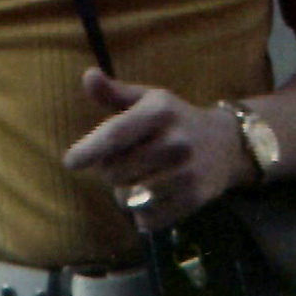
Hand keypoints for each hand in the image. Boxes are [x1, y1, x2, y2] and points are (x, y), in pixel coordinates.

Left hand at [61, 68, 250, 230]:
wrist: (224, 144)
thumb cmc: (174, 119)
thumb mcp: (148, 99)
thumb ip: (114, 92)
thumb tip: (88, 76)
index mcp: (160, 110)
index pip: (116, 134)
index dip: (89, 149)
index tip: (70, 162)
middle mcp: (175, 141)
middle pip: (115, 172)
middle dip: (109, 171)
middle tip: (125, 161)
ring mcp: (186, 172)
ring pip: (129, 198)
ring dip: (123, 193)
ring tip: (136, 179)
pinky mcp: (193, 199)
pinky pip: (147, 219)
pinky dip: (141, 214)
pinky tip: (151, 197)